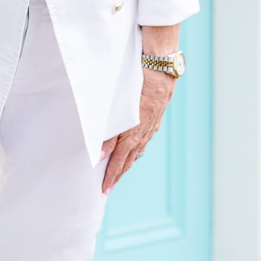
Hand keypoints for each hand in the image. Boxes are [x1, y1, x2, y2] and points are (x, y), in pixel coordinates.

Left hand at [100, 67, 176, 193]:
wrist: (160, 72)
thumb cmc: (136, 87)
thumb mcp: (118, 111)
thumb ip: (109, 135)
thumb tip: (100, 155)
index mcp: (133, 134)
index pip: (119, 160)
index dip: (111, 175)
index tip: (104, 188)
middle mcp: (143, 134)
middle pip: (129, 160)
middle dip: (118, 175)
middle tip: (108, 188)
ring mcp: (151, 127)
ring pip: (137, 150)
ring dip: (127, 163)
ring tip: (119, 173)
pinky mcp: (154, 119)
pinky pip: (144, 140)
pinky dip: (136, 149)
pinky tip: (134, 150)